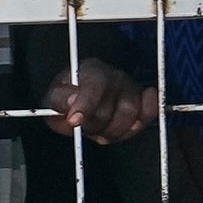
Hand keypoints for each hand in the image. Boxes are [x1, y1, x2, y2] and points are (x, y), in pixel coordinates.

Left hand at [43, 59, 158, 144]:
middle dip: (94, 126)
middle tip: (84, 128)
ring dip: (112, 131)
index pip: (94, 87)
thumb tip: (72, 102)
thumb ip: (60, 99)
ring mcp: (132, 88)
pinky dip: (136, 126)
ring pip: (130, 115)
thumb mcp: (54, 99)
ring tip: (99, 131)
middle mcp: (115, 76)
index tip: (75, 120)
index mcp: (92, 71)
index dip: (85, 106)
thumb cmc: (68, 99)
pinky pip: (148, 114)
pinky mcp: (145, 102)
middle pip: (110, 108)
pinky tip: (123, 129)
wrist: (82, 101)